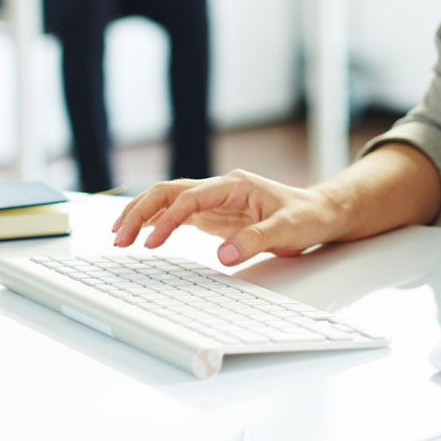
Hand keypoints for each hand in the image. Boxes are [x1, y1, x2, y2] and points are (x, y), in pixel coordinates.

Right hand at [110, 169, 346, 265]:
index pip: (189, 197)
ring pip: (168, 200)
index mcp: (234, 185)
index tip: (152, 243)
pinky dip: (157, 223)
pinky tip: (142, 236)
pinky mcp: (214, 215)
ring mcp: (214, 201)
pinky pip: (178, 214)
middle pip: (168, 192)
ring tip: (119, 236)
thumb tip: (224, 255)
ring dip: (143, 215)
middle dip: (140, 211)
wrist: (321, 212)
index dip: (167, 219)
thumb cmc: (307, 216)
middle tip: (119, 238)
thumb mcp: (288, 230)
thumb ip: (256, 240)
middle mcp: (219, 188)